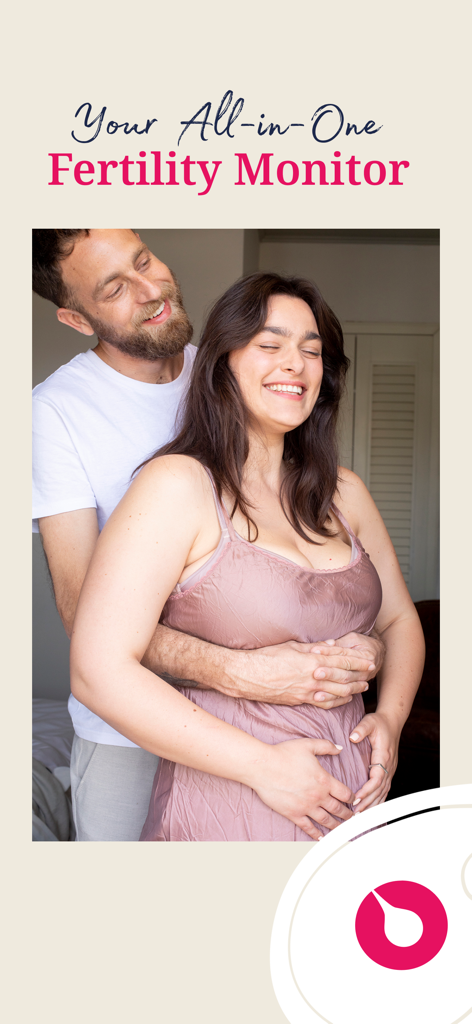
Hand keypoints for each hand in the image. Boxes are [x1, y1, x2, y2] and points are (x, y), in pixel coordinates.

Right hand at [222, 640, 374, 707]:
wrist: (247, 676)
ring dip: (352, 689)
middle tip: (371, 673)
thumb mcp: (291, 646)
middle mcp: (312, 677)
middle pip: (344, 677)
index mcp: (311, 660)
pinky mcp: (300, 700)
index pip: (341, 659)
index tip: (369, 659)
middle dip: (360, 675)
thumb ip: (312, 647)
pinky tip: (344, 699)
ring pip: (337, 692)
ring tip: (362, 687)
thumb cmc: (266, 657)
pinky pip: (324, 703)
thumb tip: (330, 644)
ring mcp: (307, 691)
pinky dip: (337, 702)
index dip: (357, 660)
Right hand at [250, 738, 353, 839]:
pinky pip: (308, 827)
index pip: (344, 793)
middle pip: (338, 809)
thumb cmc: (284, 754)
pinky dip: (316, 834)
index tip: (355, 801)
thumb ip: (326, 746)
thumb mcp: (308, 745)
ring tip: (342, 830)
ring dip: (336, 826)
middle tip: (352, 819)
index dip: (352, 798)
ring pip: (326, 820)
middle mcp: (318, 796)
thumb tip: (340, 748)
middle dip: (347, 815)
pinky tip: (321, 838)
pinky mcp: (293, 814)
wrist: (263, 766)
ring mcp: (306, 807)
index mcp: (324, 780)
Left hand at [310, 631, 383, 703]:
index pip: (344, 654)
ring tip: (316, 693)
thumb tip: (319, 647)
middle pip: (345, 674)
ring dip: (330, 691)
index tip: (314, 651)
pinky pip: (343, 696)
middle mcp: (366, 671)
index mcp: (366, 655)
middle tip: (315, 673)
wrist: (378, 654)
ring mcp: (362, 682)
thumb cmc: (362, 643)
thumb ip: (338, 644)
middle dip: (330, 674)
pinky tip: (319, 700)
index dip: (328, 652)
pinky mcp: (356, 688)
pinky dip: (331, 698)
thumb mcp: (352, 638)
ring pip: (345, 687)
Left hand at [349, 711, 399, 811]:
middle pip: (379, 789)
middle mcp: (388, 766)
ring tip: (360, 817)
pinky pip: (384, 790)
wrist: (392, 722)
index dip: (367, 789)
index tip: (356, 797)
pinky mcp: (388, 771)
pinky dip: (378, 801)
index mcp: (383, 756)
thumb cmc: (379, 723)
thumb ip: (361, 729)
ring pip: (383, 792)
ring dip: (373, 805)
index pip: (376, 778)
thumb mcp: (369, 722)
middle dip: (367, 803)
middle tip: (354, 813)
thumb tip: (353, 736)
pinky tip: (371, 811)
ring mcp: (390, 770)